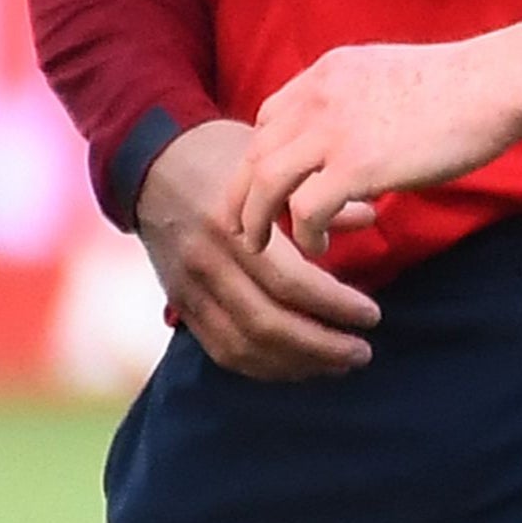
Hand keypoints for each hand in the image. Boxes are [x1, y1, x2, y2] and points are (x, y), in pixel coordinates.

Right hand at [135, 119, 380, 380]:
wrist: (150, 162)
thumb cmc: (218, 155)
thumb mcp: (265, 161)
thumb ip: (314, 193)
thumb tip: (369, 215)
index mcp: (232, 223)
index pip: (290, 283)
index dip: (336, 306)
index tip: (371, 315)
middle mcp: (207, 261)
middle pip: (268, 324)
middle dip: (323, 347)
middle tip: (362, 351)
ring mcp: (189, 287)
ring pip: (245, 347)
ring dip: (297, 365)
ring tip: (338, 363)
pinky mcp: (181, 303)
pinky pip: (222, 351)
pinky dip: (264, 367)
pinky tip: (298, 364)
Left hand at [236, 41, 521, 258]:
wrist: (493, 85)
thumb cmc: (458, 86)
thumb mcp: (385, 74)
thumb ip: (356, 98)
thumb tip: (353, 133)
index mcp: (325, 73)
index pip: (269, 118)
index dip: (263, 157)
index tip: (270, 189)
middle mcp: (318, 96)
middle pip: (255, 151)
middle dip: (242, 195)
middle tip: (241, 228)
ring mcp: (333, 129)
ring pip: (266, 180)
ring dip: (258, 220)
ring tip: (264, 246)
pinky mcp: (357, 164)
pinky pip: (306, 209)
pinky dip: (305, 234)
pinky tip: (320, 247)